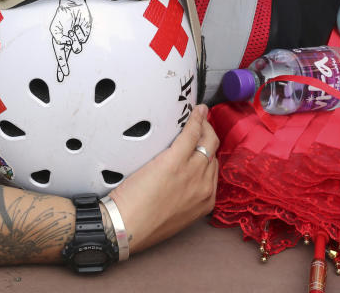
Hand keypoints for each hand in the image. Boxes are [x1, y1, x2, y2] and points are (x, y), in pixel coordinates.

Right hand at [49, 0, 91, 81]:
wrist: (73, 6)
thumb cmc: (62, 16)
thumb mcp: (55, 28)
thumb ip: (59, 38)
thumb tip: (68, 44)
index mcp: (60, 42)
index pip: (60, 57)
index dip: (61, 67)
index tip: (62, 76)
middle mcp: (69, 43)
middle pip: (67, 59)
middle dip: (64, 67)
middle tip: (64, 73)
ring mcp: (77, 40)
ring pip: (77, 48)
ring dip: (73, 40)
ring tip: (71, 31)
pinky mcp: (85, 35)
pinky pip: (83, 38)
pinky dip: (80, 32)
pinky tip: (78, 26)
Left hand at [106, 104, 218, 252]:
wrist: (126, 227)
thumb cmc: (144, 224)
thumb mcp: (175, 214)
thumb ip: (184, 197)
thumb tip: (181, 182)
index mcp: (206, 201)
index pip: (213, 169)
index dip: (208, 153)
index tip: (203, 145)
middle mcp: (205, 186)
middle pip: (212, 153)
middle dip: (209, 137)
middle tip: (202, 126)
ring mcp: (193, 172)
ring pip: (207, 141)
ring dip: (204, 126)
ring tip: (198, 117)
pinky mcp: (175, 160)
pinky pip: (191, 134)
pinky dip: (196, 120)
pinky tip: (196, 111)